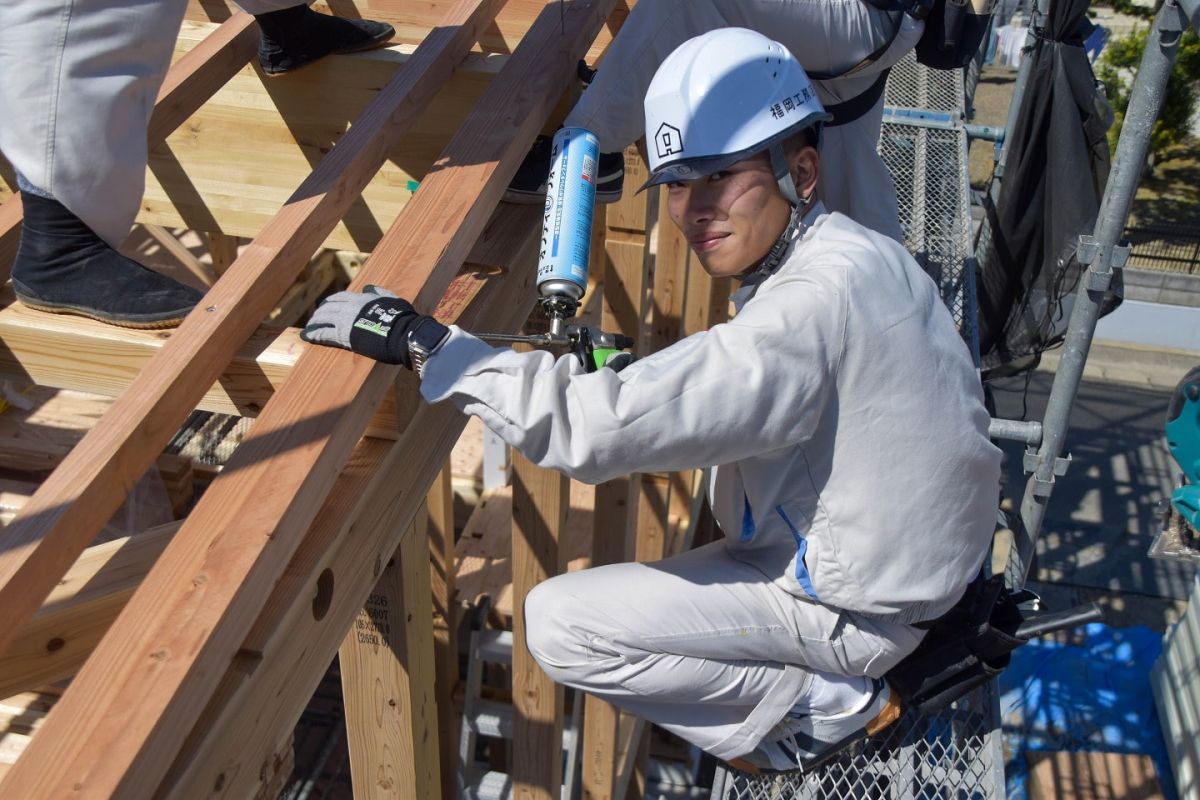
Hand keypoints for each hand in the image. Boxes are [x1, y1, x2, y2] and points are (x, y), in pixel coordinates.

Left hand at [302, 284, 421, 366]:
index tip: (326, 305)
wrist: (401, 332)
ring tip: (309, 327)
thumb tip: (369, 286)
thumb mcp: (391, 298)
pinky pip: (323, 333)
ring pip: (322, 318)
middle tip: (315, 318)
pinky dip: (313, 334)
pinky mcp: (343, 335)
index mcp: (361, 298)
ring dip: (314, 322)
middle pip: (328, 307)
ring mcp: (345, 320)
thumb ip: (379, 292)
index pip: (340, 296)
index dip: (331, 301)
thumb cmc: (401, 317)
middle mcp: (350, 307)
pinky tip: (306, 336)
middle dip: (320, 312)